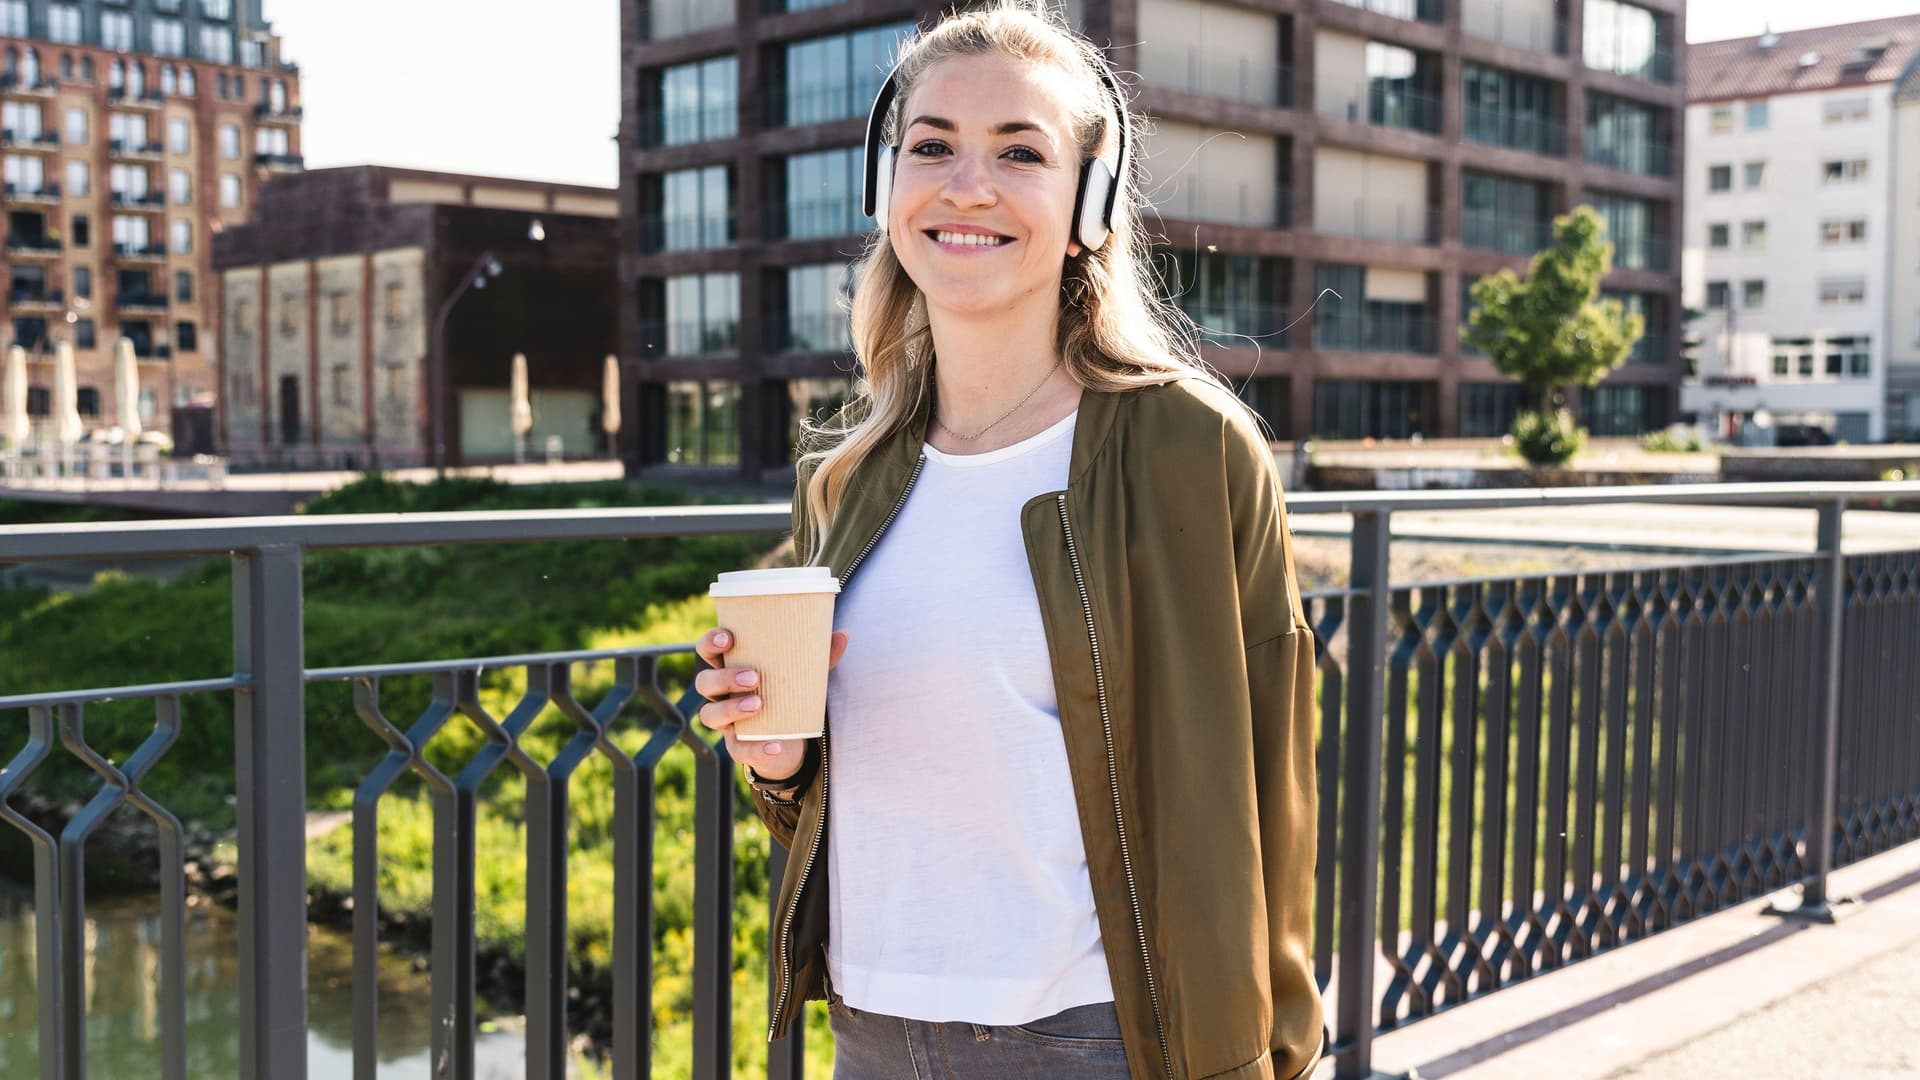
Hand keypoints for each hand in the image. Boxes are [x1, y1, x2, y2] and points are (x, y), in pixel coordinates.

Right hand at [693, 626, 850, 785]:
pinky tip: (776, 744)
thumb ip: (820, 656)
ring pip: (710, 715)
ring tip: (758, 703)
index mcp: (731, 668)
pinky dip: (757, 748)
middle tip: (754, 676)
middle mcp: (721, 695)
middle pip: (704, 682)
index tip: (728, 637)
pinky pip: (739, 749)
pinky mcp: (738, 748)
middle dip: (724, 677)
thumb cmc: (788, 695)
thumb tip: (843, 634)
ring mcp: (726, 722)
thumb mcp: (804, 674)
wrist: (791, 740)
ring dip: (731, 708)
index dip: (710, 643)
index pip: (707, 652)